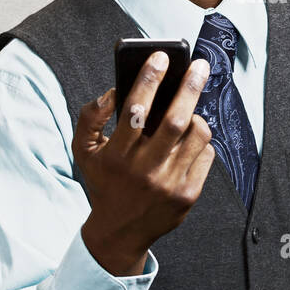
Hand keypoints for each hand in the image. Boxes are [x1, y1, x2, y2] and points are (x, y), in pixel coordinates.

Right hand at [73, 51, 214, 275]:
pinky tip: (189, 140)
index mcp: (117, 155)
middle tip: (200, 65)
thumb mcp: (83, 151)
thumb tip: (113, 91)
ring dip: (196, 115)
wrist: (120, 231)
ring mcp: (169, 184)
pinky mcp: (188, 195)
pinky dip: (201, 141)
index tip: (161, 57)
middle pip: (175, 120)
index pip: (135, 109)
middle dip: (190, 87)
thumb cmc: (104, 181)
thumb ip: (89, 117)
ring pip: (196, 134)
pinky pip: (206, 154)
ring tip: (189, 111)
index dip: (149, 78)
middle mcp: (144, 170)